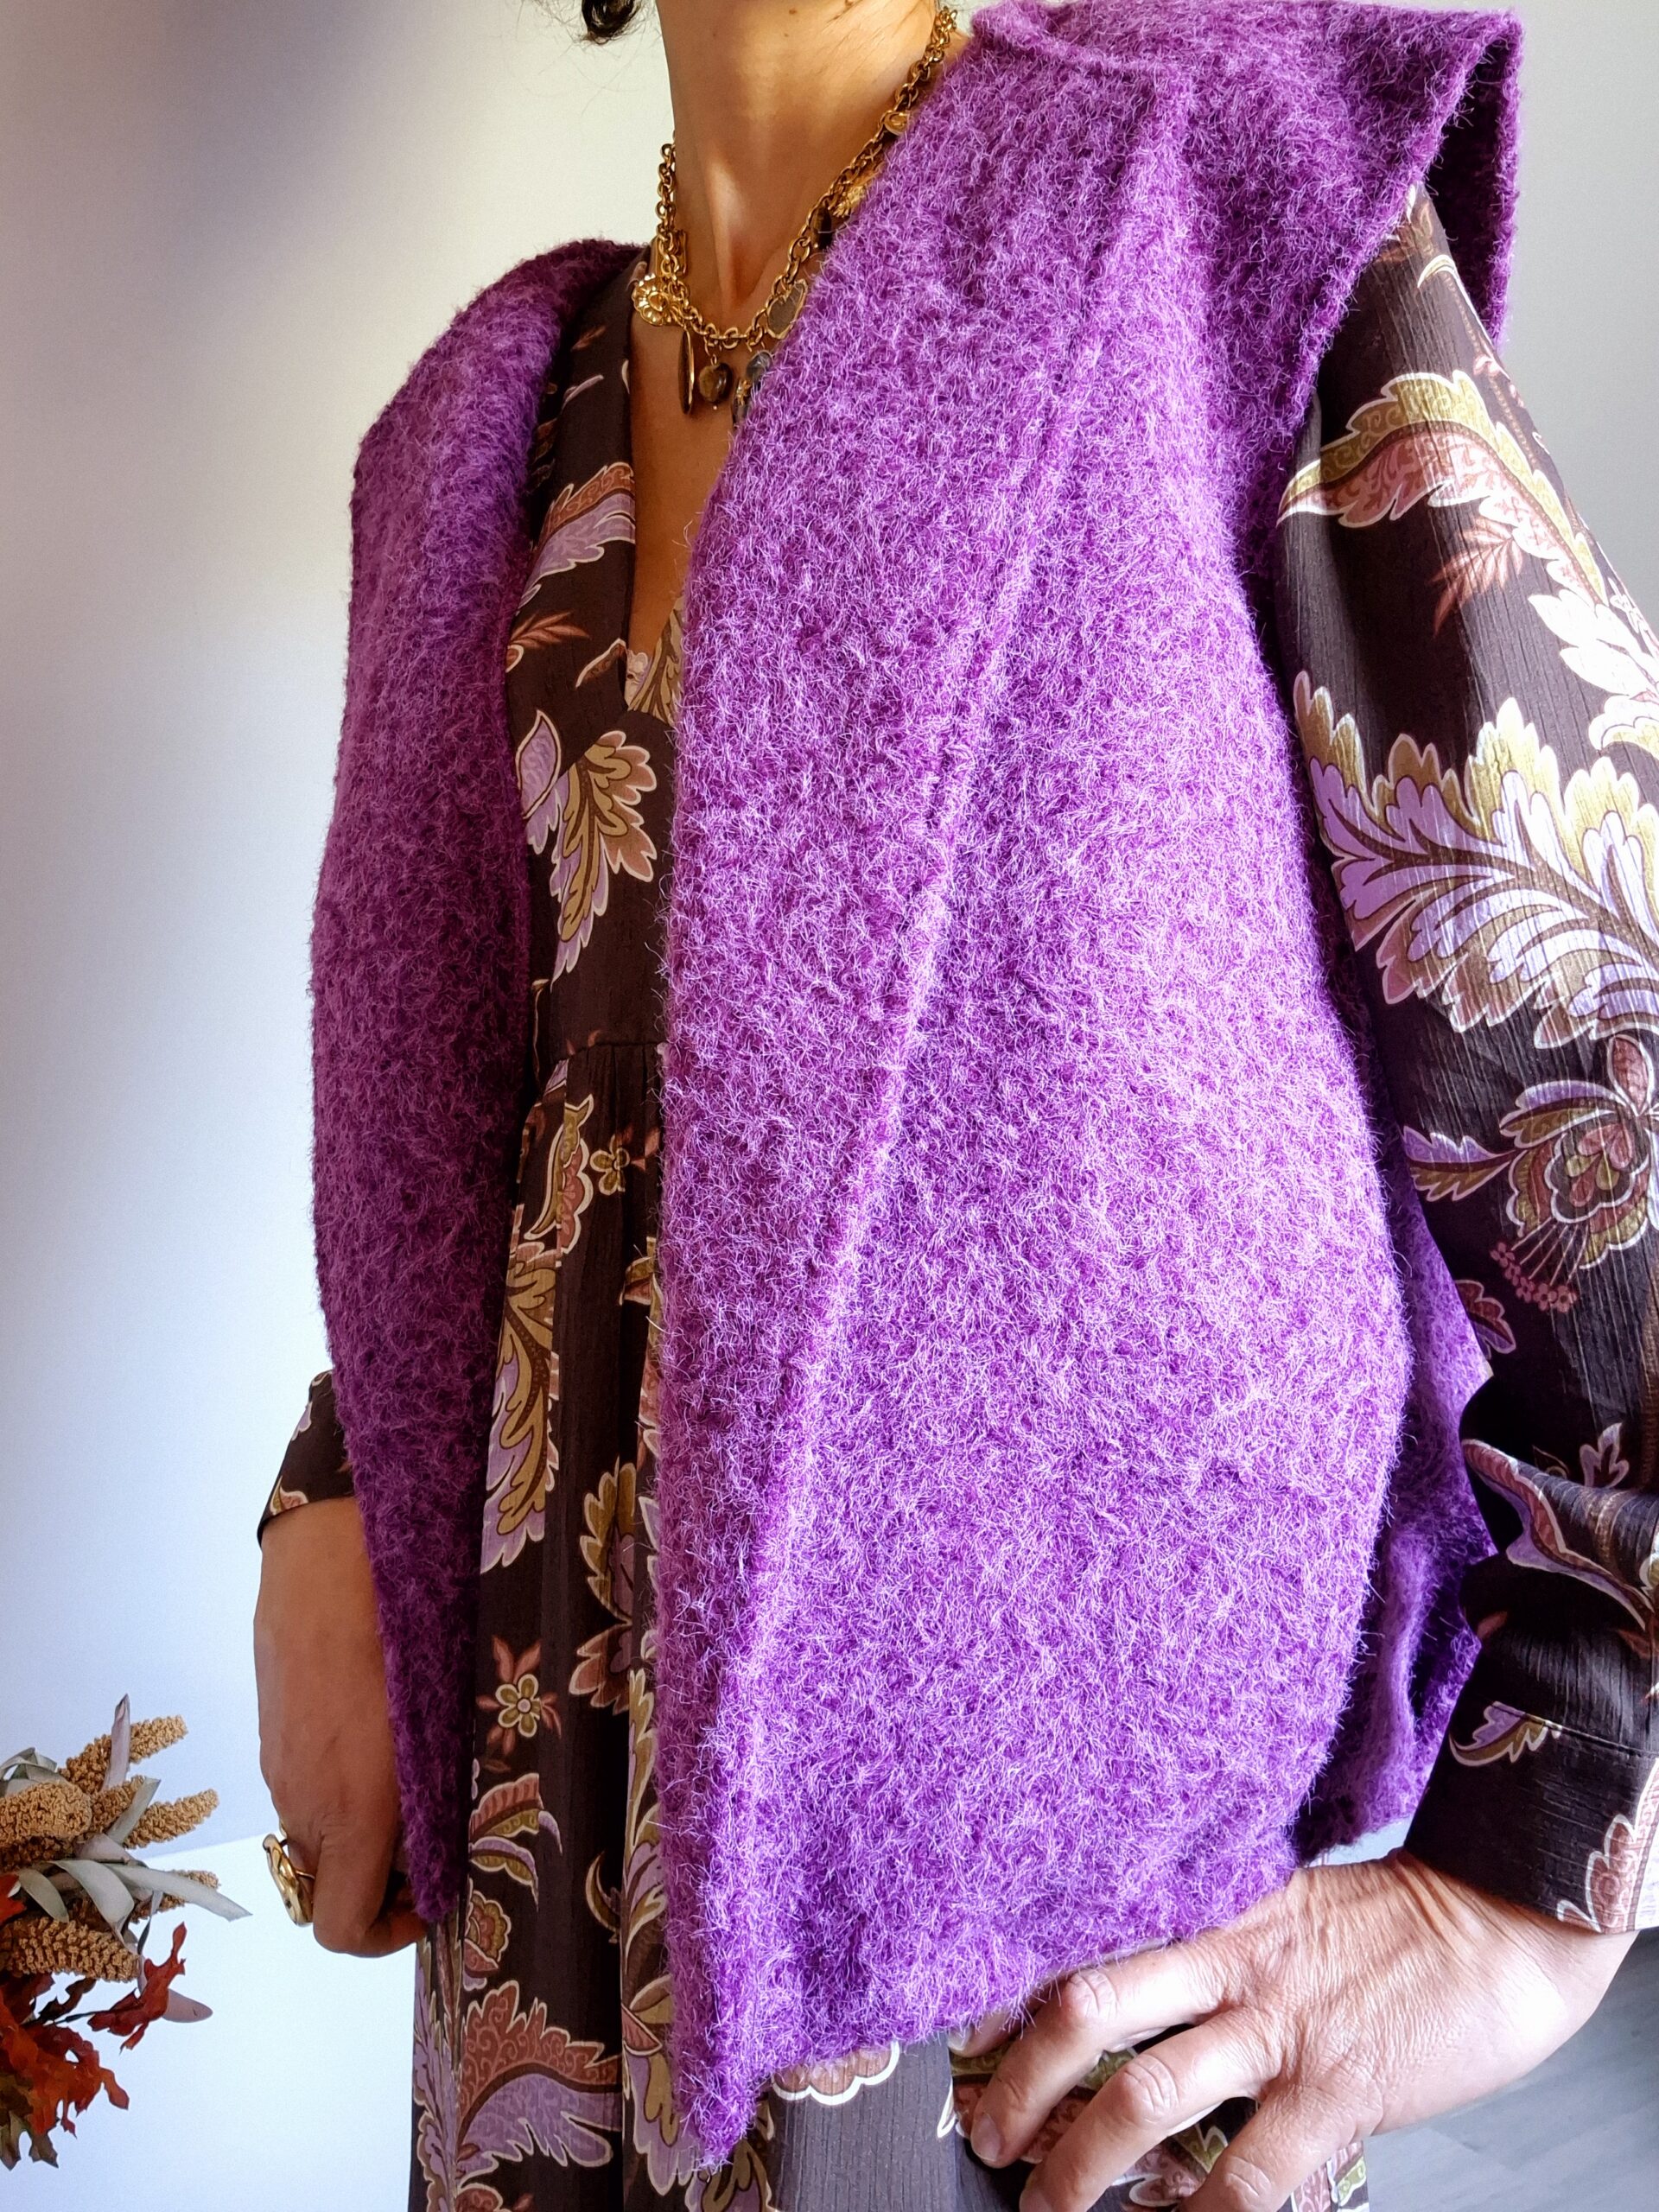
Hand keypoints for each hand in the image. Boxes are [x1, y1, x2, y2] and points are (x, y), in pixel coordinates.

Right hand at [253, 1496, 420, 1956]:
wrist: (329, 1560)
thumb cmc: (406, 1637)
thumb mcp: (442, 1725)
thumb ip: (436, 1794)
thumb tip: (446, 1837)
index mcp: (352, 1812)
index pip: (342, 1928)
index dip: (389, 1934)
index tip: (431, 1895)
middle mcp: (304, 1803)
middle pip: (329, 1883)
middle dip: (380, 1875)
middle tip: (433, 1826)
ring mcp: (278, 1766)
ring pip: (314, 1831)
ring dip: (357, 1825)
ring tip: (409, 1768)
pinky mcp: (269, 1731)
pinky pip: (299, 1784)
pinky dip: (333, 1782)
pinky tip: (372, 1727)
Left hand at [965, 1851, 1631, 2210]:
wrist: (1497, 1922)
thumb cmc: (1388, 1922)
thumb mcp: (1281, 1901)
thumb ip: (1211, 1938)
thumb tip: (1138, 1991)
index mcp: (1208, 1908)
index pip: (1090, 1936)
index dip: (1018, 1984)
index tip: (967, 2026)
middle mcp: (1226, 1960)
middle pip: (1089, 2007)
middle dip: (1022, 2079)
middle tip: (982, 2128)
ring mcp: (1276, 2027)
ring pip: (1145, 2094)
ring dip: (1080, 2161)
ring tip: (1045, 2207)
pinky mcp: (1332, 2091)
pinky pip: (1245, 2172)